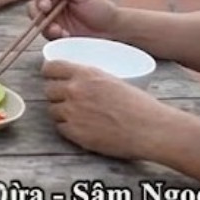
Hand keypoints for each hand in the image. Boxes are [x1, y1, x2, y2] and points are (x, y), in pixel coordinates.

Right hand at [27, 0, 119, 38]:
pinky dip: (54, 37)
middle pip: (34, 8)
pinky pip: (48, 36)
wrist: (113, 30)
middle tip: (51, 23)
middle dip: (39, 16)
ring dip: (47, 28)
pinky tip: (66, 37)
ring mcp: (55, 20)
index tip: (45, 6)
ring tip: (61, 33)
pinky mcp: (58, 34)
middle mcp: (54, 5)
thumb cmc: (102, 8)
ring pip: (39, 23)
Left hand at [43, 60, 177, 159]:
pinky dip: (68, 129)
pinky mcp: (75, 133)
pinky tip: (83, 128)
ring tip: (79, 116)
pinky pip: (60, 128)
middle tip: (68, 100)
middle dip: (57, 95)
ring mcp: (72, 112)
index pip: (51, 67)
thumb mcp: (113, 80)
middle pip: (48, 90)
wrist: (151, 129)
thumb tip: (77, 81)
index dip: (49, 72)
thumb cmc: (139, 105)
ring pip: (52, 110)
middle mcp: (75, 90)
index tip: (51, 77)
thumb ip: (90, 79)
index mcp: (85, 74)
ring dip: (61, 113)